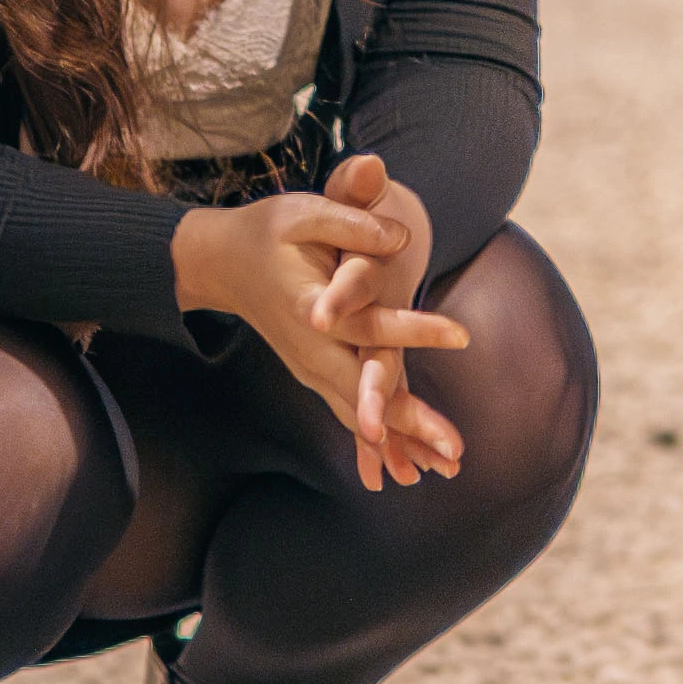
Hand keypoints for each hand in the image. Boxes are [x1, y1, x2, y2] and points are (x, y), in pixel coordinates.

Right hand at [173, 160, 469, 487]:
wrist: (221, 263)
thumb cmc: (266, 232)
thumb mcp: (304, 213)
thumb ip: (353, 223)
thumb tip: (400, 238)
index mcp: (310, 308)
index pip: (369, 324)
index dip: (413, 329)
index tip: (461, 335)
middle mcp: (310, 350)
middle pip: (365, 392)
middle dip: (411, 422)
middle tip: (455, 450)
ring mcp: (311, 368)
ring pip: (358, 414)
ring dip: (404, 442)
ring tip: (448, 467)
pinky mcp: (316, 373)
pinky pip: (351, 413)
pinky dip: (381, 442)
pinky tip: (410, 469)